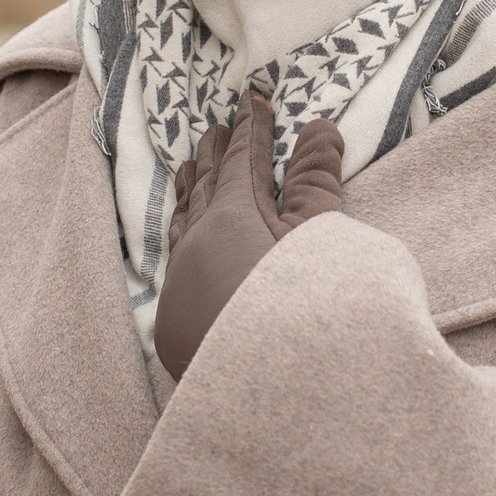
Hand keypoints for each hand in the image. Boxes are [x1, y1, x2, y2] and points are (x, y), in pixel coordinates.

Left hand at [152, 88, 343, 378]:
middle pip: (202, 188)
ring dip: (189, 195)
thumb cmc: (307, 309)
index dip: (249, 128)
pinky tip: (184, 249)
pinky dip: (181, 242)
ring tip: (191, 172)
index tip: (252, 101)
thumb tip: (319, 126)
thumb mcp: (321, 238)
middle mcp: (194, 247)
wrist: (276, 394)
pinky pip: (174, 267)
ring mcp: (179, 289)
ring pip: (180, 227)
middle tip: (215, 130)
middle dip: (212, 156)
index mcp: (230, 216)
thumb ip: (317, 181)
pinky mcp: (175, 329)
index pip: (240, 159)